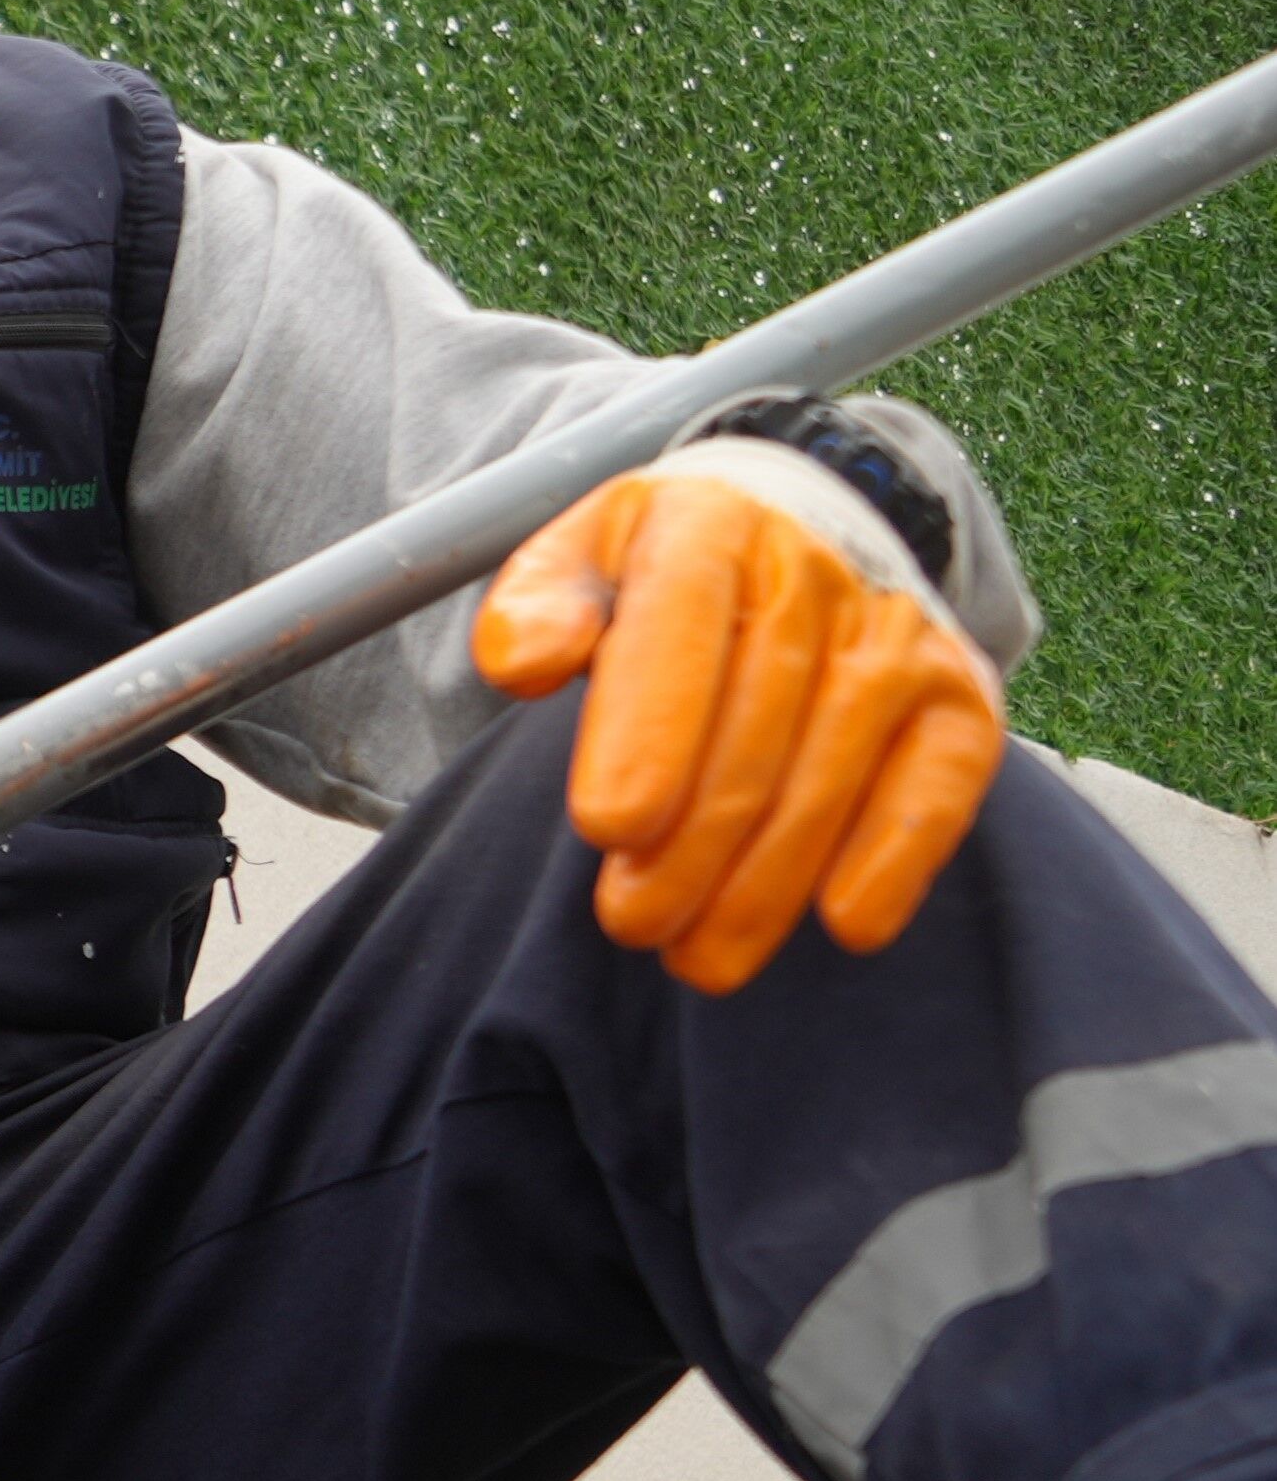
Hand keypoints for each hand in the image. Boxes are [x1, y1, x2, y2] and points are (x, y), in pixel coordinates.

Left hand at [470, 440, 1006, 993]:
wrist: (801, 526)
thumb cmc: (663, 568)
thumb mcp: (581, 556)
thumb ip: (534, 605)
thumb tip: (520, 663)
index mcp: (710, 523)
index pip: (680, 622)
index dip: (649, 729)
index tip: (606, 826)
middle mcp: (818, 572)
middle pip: (755, 720)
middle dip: (692, 841)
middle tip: (632, 925)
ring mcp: (900, 636)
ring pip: (833, 769)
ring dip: (768, 879)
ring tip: (699, 956)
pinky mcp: (960, 698)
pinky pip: (937, 784)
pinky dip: (895, 857)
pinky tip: (844, 924)